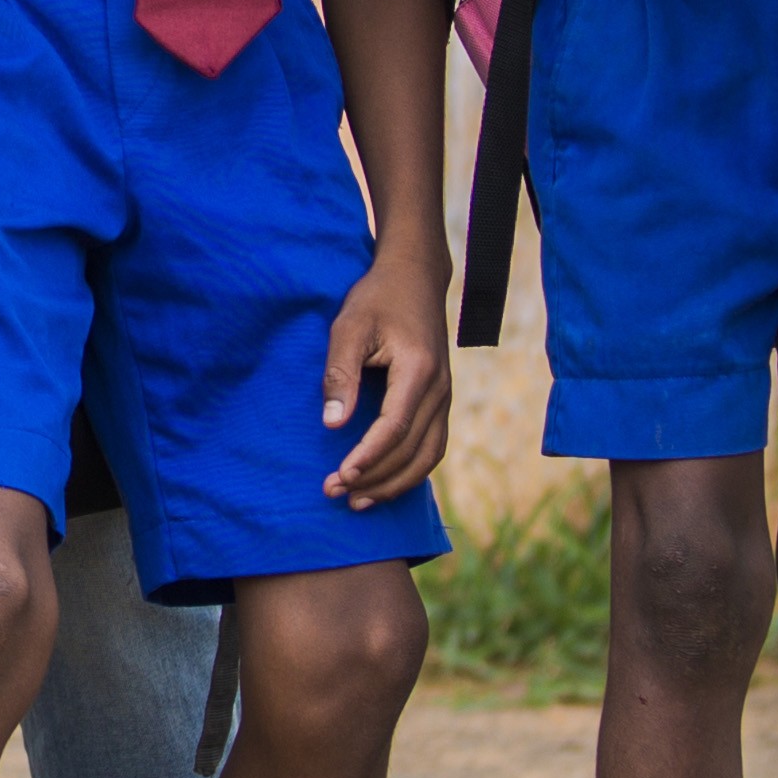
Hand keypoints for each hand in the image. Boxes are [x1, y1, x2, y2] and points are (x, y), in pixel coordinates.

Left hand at [319, 250, 452, 506]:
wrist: (414, 277)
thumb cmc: (377, 299)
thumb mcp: (348, 327)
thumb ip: (340, 374)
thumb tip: (332, 424)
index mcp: (418, 370)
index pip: (395, 428)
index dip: (368, 458)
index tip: (340, 477)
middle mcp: (440, 389)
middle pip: (412, 450)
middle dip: (375, 478)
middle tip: (335, 492)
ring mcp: (445, 396)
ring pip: (428, 456)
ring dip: (395, 483)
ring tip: (358, 500)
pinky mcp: (441, 400)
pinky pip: (433, 446)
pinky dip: (411, 471)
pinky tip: (383, 482)